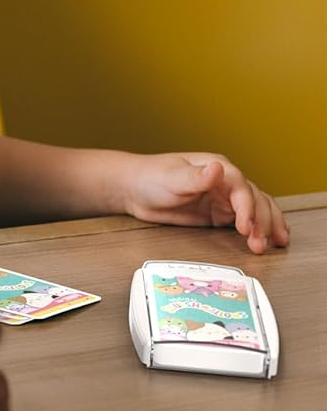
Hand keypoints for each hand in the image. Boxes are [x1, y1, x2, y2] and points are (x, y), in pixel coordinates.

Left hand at [120, 152, 289, 253]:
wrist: (133, 189)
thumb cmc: (149, 177)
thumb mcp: (171, 177)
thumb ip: (195, 176)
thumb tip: (217, 168)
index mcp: (217, 167)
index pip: (242, 188)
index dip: (247, 208)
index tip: (245, 227)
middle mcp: (225, 181)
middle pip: (256, 200)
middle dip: (262, 222)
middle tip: (259, 244)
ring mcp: (224, 197)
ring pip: (258, 209)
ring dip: (269, 226)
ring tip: (276, 244)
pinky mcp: (219, 213)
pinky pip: (247, 220)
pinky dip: (262, 228)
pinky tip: (273, 238)